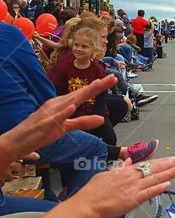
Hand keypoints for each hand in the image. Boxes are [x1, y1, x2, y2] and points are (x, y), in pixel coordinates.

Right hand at [0, 76, 116, 159]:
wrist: (18, 140)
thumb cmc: (40, 132)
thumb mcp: (65, 128)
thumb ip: (83, 122)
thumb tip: (101, 119)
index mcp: (63, 104)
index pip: (84, 93)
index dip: (99, 86)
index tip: (113, 79)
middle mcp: (58, 104)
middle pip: (81, 93)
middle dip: (97, 86)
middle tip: (113, 77)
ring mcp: (51, 113)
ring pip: (70, 101)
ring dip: (84, 93)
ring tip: (97, 85)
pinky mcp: (45, 123)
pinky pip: (56, 117)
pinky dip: (64, 111)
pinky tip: (71, 106)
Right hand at [81, 154, 174, 217]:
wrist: (87, 205)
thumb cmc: (92, 193)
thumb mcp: (105, 175)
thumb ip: (119, 169)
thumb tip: (127, 162)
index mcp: (124, 171)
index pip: (147, 163)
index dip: (160, 161)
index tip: (170, 159)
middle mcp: (131, 177)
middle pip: (155, 168)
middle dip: (170, 163)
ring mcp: (133, 188)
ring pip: (156, 178)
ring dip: (170, 173)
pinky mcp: (133, 199)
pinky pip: (149, 192)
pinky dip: (160, 188)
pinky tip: (169, 184)